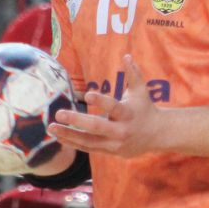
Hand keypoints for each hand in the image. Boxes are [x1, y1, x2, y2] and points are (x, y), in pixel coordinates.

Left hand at [49, 54, 164, 158]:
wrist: (157, 134)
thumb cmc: (145, 108)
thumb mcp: (141, 90)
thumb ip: (133, 74)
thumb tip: (126, 55)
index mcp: (128, 113)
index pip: (114, 107)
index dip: (101, 101)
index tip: (87, 95)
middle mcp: (121, 130)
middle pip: (97, 127)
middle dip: (77, 121)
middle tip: (58, 114)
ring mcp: (115, 144)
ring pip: (89, 141)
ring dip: (69, 135)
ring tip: (52, 128)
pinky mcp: (111, 152)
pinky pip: (89, 148)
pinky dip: (74, 143)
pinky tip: (59, 137)